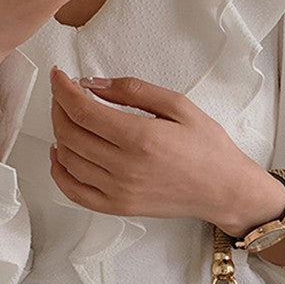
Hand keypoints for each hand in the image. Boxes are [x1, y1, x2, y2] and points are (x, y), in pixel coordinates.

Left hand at [49, 68, 284, 235]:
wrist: (225, 189)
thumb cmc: (209, 149)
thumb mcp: (179, 106)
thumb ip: (134, 91)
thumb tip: (94, 84)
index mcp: (141, 138)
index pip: (81, 110)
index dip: (62, 89)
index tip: (59, 76)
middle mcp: (126, 167)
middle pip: (69, 132)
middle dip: (59, 107)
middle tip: (66, 95)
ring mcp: (120, 191)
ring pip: (68, 159)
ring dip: (60, 134)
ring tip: (69, 119)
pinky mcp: (120, 207)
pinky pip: (75, 192)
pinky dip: (60, 172)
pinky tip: (63, 155)